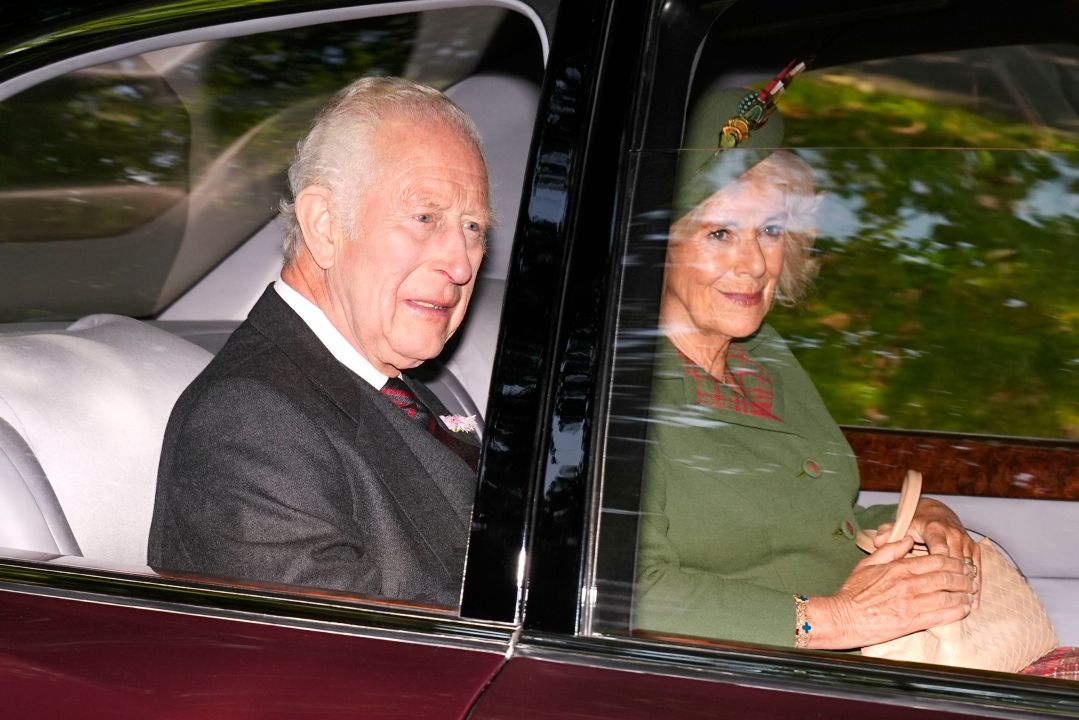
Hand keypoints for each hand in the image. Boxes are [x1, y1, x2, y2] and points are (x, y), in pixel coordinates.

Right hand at [805, 537, 974, 649]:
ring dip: (964, 594)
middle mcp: (908, 584)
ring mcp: (911, 603)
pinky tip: (964, 609)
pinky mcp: (912, 622)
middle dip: (964, 577)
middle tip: (973, 578)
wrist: (843, 617)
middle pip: (946, 577)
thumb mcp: (868, 564)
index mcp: (899, 568)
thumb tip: (908, 539)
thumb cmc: (853, 592)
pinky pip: (942, 615)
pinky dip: (957, 612)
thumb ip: (890, 550)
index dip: (954, 562)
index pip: (936, 561)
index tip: (962, 564)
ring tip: (972, 594)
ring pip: (948, 596)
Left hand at [873, 498, 980, 600]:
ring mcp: (965, 541)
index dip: (939, 570)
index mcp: (934, 529)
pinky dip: (976, 583)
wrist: (935, 513)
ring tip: (966, 606)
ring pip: (969, 566)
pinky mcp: (973, 547)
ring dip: (968, 586)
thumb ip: (888, 534)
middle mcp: (952, 534)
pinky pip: (977, 567)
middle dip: (956, 582)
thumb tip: (878, 541)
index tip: (934, 588)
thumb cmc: (914, 524)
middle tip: (951, 603)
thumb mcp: (899, 526)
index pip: (939, 551)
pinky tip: (974, 600)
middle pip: (957, 561)